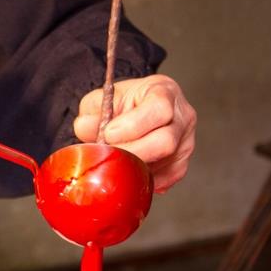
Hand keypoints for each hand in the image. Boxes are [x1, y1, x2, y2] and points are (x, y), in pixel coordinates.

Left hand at [73, 74, 195, 193]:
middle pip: (166, 141)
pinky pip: (165, 179)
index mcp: (165, 92)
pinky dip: (144, 178)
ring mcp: (186, 142)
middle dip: (132, 152)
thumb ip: (93, 111)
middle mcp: (182, 117)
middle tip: (109, 153)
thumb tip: (84, 127)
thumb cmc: (123, 102)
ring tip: (116, 160)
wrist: (135, 112)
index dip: (133, 125)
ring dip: (136, 166)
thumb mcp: (103, 98)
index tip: (109, 133)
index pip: (160, 109)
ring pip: (165, 163)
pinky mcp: (181, 164)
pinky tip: (130, 169)